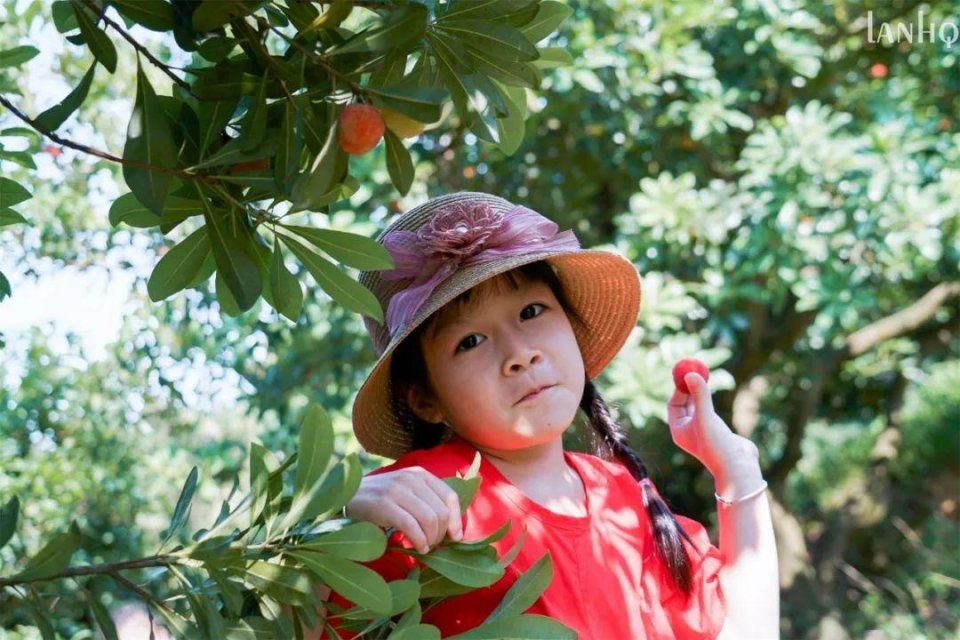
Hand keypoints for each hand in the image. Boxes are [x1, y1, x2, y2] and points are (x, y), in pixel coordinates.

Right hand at [345, 467, 462, 553]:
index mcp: (420, 474)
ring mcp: (397, 490)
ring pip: (429, 519)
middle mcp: (411, 478)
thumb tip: (454, 530)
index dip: (456, 519)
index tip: (455, 537)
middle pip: (440, 511)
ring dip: (431, 539)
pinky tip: (418, 548)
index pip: (450, 496)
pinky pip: (412, 526)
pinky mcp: (384, 505)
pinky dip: (419, 541)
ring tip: (425, 547)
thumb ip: (427, 503)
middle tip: (433, 544)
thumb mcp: (406, 493)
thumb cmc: (380, 499)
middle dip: (441, 533)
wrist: (346, 497)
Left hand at [666, 372, 759, 478]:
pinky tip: (714, 397)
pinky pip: (709, 412)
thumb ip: (699, 395)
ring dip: (700, 394)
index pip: (674, 404)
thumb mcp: (706, 417)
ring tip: (705, 380)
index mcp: (679, 430)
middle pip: (685, 404)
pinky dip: (710, 402)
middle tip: (695, 371)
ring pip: (698, 407)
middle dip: (690, 388)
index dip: (680, 388)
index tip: (687, 374)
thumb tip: (690, 373)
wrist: (738, 466)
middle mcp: (688, 431)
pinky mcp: (716, 431)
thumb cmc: (717, 444)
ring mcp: (702, 431)